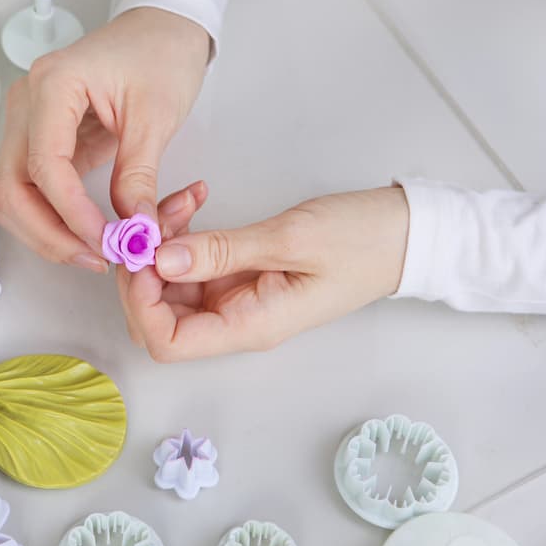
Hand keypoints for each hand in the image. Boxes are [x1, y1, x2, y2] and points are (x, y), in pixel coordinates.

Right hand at [0, 7, 209, 272]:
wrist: (162, 29)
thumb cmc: (160, 55)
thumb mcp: (157, 116)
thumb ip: (139, 176)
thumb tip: (134, 231)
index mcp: (52, 85)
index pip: (43, 166)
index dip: (72, 214)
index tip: (108, 242)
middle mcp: (26, 103)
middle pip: (10, 189)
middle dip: (49, 234)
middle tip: (96, 259)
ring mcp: (27, 122)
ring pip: (12, 196)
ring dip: (46, 233)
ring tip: (95, 252)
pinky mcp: (39, 139)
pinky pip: (31, 189)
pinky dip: (53, 218)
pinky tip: (88, 234)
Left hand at [121, 186, 409, 361]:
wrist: (404, 235)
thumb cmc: (361, 241)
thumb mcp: (290, 240)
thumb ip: (222, 252)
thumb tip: (160, 260)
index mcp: (249, 326)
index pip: (167, 343)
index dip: (141, 303)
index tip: (143, 254)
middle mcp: (236, 320)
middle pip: (158, 317)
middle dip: (142, 270)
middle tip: (149, 222)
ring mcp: (235, 299)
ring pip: (169, 285)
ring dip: (160, 245)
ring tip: (178, 203)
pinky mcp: (239, 275)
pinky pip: (191, 264)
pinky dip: (181, 236)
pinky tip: (192, 203)